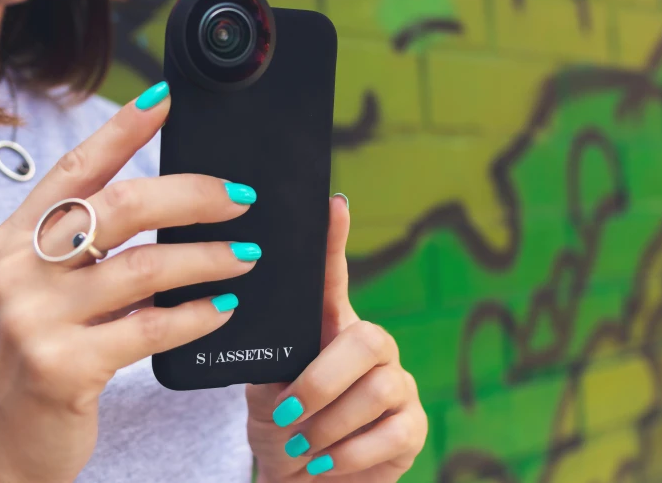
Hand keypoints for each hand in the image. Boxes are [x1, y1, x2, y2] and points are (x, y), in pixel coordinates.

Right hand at [0, 83, 260, 482]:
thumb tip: (171, 213)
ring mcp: (36, 319)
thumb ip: (87, 253)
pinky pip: (151, 328)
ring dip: (208, 258)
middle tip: (242, 198)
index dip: (124, 130)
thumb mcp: (43, 292)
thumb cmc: (35, 357)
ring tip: (247, 255)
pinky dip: (197, 315)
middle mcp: (19, 270)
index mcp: (14, 240)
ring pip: (145, 267)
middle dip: (193, 196)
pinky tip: (224, 308)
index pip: (76, 169)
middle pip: (122, 207)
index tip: (167, 99)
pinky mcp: (64, 367)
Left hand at [246, 196, 427, 481]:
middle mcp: (371, 348)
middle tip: (287, 415)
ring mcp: (397, 385)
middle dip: (321, 382)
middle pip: (366, 340)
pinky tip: (324, 462)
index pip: (334, 279)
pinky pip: (393, 433)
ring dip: (328, 426)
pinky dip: (349, 454)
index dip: (335, 242)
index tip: (332, 205)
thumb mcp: (266, 389)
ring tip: (300, 447)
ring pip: (378, 389)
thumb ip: (271, 355)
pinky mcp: (413, 427)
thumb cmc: (283, 427)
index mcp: (330, 330)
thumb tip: (247, 317)